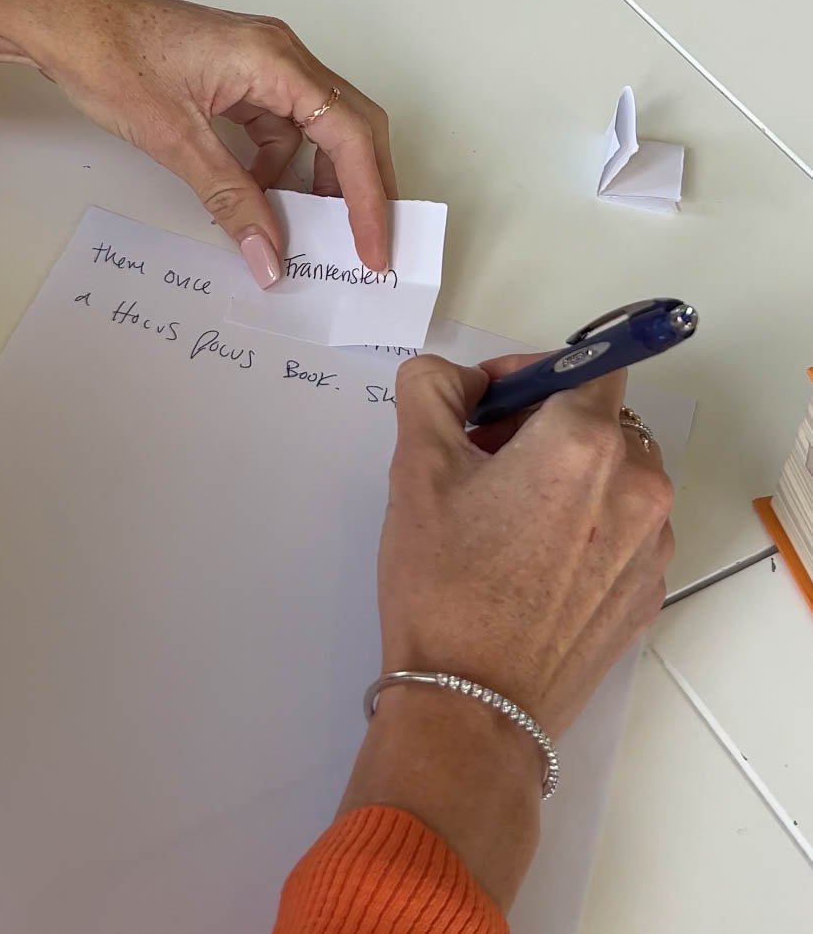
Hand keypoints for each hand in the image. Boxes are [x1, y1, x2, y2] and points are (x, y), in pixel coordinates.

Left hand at [0, 0, 394, 281]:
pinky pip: (279, 126)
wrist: (63, 22)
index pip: (349, 132)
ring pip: (316, 128)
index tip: (374, 246)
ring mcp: (260, 63)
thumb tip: (268, 252)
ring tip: (310, 233)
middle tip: (364, 246)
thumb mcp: (174, 140)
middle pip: (349, 125)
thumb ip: (228, 200)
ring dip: (316, 181)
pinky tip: (260, 200)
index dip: (369, 196)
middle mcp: (278, 54)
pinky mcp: (238, 76)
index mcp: (274, 58)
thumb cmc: (109, 53)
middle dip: (361, 188)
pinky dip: (278, 168)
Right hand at [341, 354, 673, 905]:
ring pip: (616, 475)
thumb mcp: (415, 466)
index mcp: (584, 442)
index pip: (588, 361)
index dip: (535, 370)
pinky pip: (624, 529)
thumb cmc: (443, 585)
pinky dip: (585, 525)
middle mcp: (637, 486)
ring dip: (569, 474)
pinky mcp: (648, 593)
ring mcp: (651, 545)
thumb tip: (456, 378)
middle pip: (602, 419)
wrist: (472, 707)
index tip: (492, 402)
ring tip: (506, 515)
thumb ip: (431, 388)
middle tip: (484, 457)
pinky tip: (530, 561)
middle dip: (544, 423)